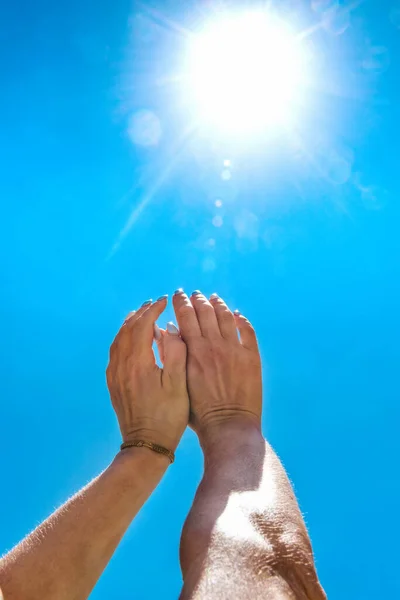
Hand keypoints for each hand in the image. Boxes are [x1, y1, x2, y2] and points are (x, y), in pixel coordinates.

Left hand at [106, 297, 188, 451]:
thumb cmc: (168, 416)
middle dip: (141, 313)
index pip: (142, 325)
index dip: (153, 310)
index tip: (165, 301)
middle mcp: (122, 365)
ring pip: (118, 339)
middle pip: (127, 329)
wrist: (146, 445)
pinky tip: (132, 339)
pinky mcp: (113, 383)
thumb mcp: (179, 384)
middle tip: (154, 303)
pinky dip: (123, 338)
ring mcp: (115, 375)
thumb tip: (169, 329)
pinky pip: (115, 352)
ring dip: (130, 324)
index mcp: (138, 363)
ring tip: (142, 314)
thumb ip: (176, 352)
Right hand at [172, 291, 261, 439]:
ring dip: (218, 305)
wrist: (228, 426)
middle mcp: (215, 345)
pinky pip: (248, 331)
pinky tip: (237, 315)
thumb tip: (169, 330)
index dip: (181, 303)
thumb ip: (174, 354)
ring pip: (226, 317)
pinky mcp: (251, 359)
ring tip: (214, 298)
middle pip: (206, 312)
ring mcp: (235, 350)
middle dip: (198, 299)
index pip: (186, 316)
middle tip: (195, 293)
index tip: (178, 294)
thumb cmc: (198, 411)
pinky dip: (242, 320)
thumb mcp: (179, 381)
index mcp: (195, 350)